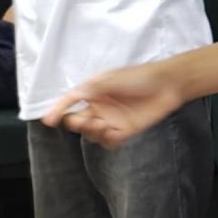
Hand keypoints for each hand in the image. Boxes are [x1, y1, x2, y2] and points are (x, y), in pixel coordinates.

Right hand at [41, 63, 185, 147]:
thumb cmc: (139, 76)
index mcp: (92, 92)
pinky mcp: (125, 130)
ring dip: (93, 132)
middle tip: (89, 121)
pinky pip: (109, 141)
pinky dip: (107, 140)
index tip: (49, 120)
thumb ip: (91, 89)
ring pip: (91, 134)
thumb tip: (73, 97)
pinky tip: (114, 132)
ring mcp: (111, 119)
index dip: (58, 111)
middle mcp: (99, 107)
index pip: (69, 103)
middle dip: (78, 124)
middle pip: (77, 122)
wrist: (168, 84)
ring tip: (104, 125)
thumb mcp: (111, 78)